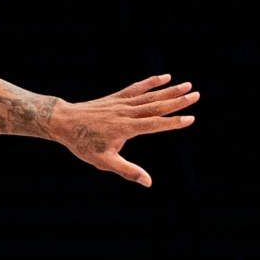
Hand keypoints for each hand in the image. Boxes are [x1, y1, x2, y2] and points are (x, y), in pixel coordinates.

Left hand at [49, 75, 198, 186]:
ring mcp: (121, 103)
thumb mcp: (103, 162)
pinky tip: (164, 77)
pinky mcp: (116, 98)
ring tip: (187, 85)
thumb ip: (127, 170)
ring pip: (149, 96)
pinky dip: (150, 82)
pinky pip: (136, 88)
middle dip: (177, 101)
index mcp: (126, 128)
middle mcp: (126, 113)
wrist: (63, 122)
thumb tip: (148, 182)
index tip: (190, 118)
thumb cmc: (82, 144)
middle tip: (196, 95)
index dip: (173, 122)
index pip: (155, 125)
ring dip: (169, 90)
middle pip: (156, 106)